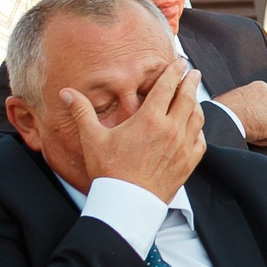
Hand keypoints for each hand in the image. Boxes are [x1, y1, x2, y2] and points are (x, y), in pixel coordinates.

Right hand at [59, 66, 206, 200]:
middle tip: (192, 72)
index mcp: (150, 119)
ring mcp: (182, 147)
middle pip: (187, 97)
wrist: (127, 204)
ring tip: (193, 95)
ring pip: (196, 117)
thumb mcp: (92, 139)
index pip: (167, 87)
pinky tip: (195, 127)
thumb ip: (82, 111)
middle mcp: (171, 130)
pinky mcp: (188, 164)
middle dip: (190, 81)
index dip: (174, 72)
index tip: (179, 62)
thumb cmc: (109, 171)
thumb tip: (66, 92)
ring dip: (196, 103)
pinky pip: (200, 140)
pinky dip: (199, 129)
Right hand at [212, 80, 266, 145]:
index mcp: (262, 87)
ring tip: (254, 133)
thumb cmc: (223, 109)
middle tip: (258, 129)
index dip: (266, 114)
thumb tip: (255, 111)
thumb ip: (252, 100)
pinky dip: (264, 141)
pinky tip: (253, 137)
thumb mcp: (239, 96)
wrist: (222, 117)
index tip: (257, 119)